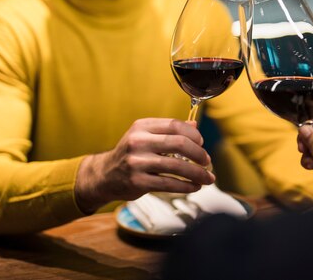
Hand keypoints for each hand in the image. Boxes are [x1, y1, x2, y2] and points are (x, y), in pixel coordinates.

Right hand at [75, 118, 215, 213]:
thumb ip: (168, 131)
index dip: (194, 134)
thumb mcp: (145, 136)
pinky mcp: (138, 182)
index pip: (175, 125)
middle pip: (179, 143)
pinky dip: (186, 186)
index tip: (202, 143)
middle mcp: (138, 142)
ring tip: (208, 178)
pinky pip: (169, 184)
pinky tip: (195, 187)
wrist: (104, 176)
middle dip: (199, 154)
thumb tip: (195, 124)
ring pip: (177, 166)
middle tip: (207, 162)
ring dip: (197, 173)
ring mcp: (137, 162)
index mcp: (142, 126)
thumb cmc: (130, 155)